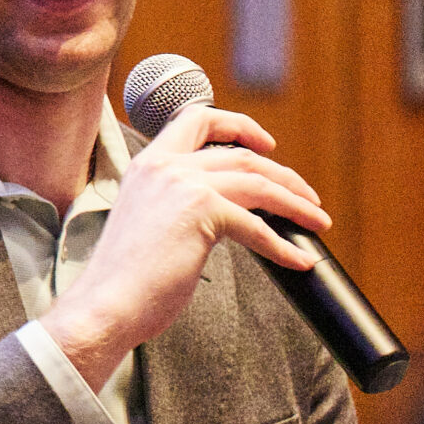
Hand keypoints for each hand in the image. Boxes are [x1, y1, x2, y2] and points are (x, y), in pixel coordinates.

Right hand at [40, 104, 326, 390]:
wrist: (105, 304)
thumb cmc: (125, 277)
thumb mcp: (149, 220)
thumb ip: (179, 203)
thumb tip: (230, 211)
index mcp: (148, 164)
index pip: (196, 119)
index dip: (238, 125)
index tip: (265, 145)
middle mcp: (165, 166)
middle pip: (242, 155)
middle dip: (284, 175)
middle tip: (307, 198)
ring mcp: (183, 185)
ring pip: (259, 184)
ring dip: (296, 203)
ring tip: (317, 222)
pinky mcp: (202, 212)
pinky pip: (258, 227)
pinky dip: (284, 246)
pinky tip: (299, 260)